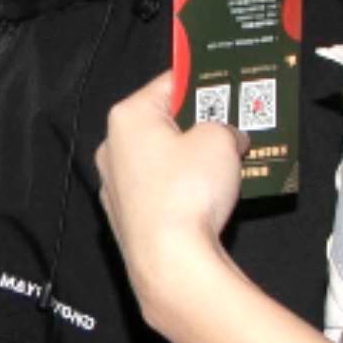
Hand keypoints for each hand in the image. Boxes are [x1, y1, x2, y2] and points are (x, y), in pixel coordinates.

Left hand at [94, 76, 247, 299]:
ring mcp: (116, 186)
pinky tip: (209, 195)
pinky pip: (159, 190)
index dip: (199, 80)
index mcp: (127, 117)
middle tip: (230, 125)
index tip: (221, 82)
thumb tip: (229, 136)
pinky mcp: (127, 218)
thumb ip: (226, 128)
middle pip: (162, 123)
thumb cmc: (187, 193)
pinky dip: (182, 188)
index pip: (167, 83)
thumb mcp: (221, 140)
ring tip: (228, 162)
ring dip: (191, 158)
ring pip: (160, 159)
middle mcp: (112, 149)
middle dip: (198, 124)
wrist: (172, 261)